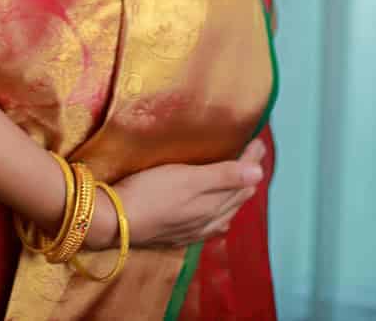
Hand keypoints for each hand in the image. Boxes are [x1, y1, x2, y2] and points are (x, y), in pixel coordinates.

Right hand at [84, 137, 267, 249]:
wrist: (115, 221)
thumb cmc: (150, 192)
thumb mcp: (188, 179)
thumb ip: (223, 176)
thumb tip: (260, 173)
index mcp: (213, 205)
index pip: (242, 181)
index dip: (251, 160)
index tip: (258, 140)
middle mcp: (208, 221)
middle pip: (236, 198)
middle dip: (246, 175)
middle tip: (251, 154)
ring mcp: (193, 230)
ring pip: (224, 212)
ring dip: (234, 195)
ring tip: (238, 180)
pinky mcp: (177, 235)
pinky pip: (210, 225)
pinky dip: (219, 213)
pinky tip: (215, 214)